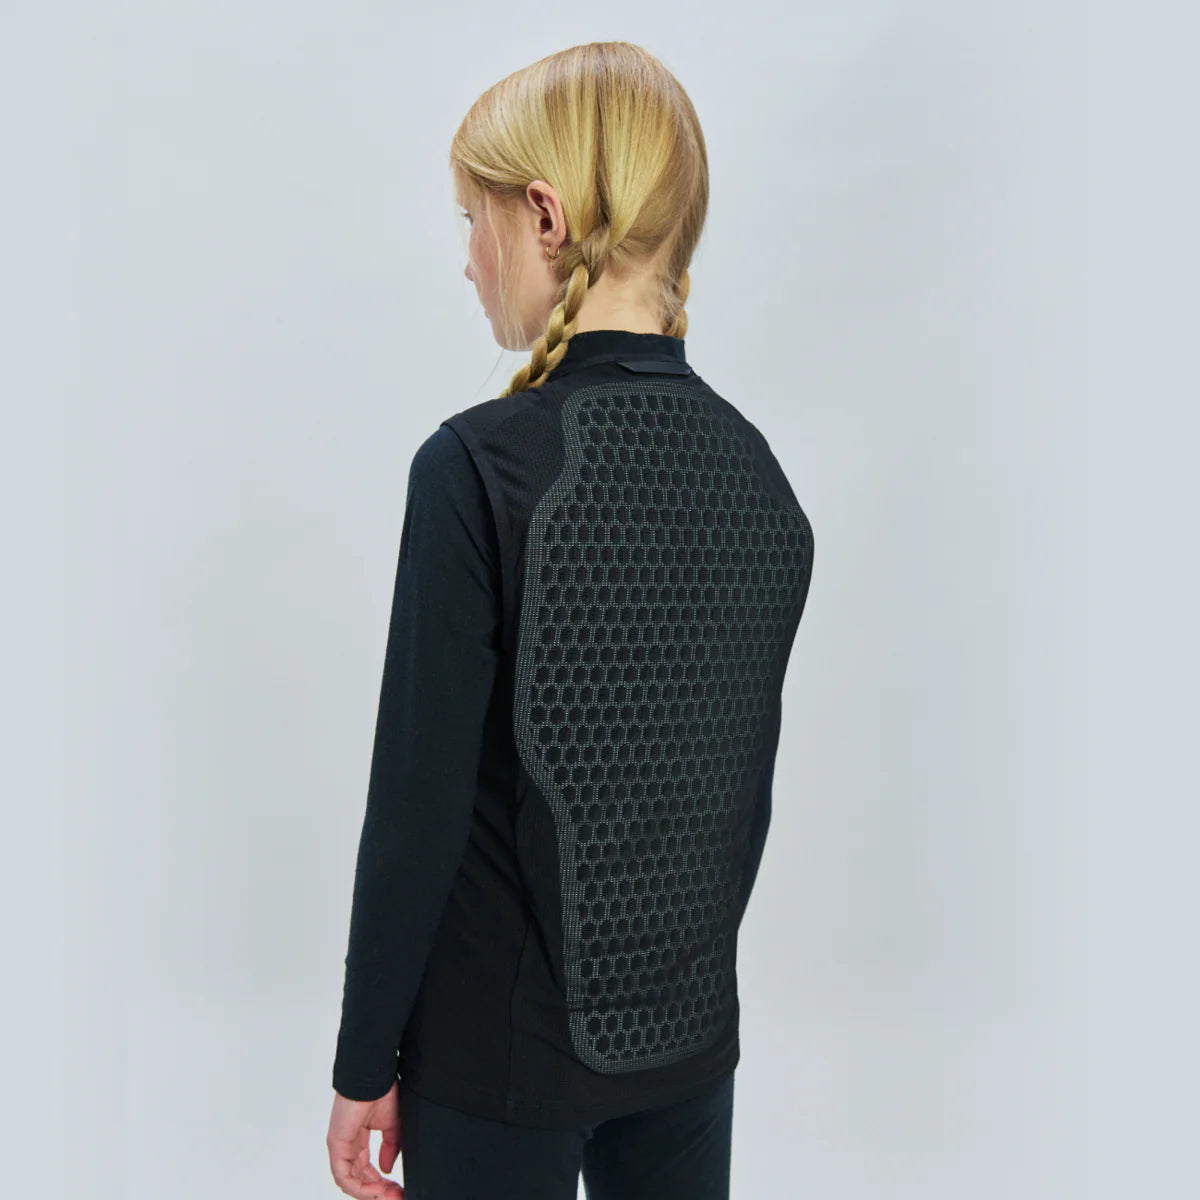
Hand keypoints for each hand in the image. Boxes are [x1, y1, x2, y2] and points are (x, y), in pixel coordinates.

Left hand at [327, 1080, 404, 1197]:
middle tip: (397, 1196)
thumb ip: (390, 1148)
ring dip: (371, 1193)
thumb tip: (386, 1169)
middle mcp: (347, 1146)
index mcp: (358, 1140)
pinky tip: (376, 1190)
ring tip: (389, 1195)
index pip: (366, 1171)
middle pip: (359, 1179)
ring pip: (351, 1182)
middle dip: (379, 1192)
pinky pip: (344, 1176)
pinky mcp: (337, 1145)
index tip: (398, 1189)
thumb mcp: (392, 1125)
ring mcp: (340, 1147)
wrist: (374, 1075)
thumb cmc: (382, 1090)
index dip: (382, 1183)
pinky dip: (360, 1187)